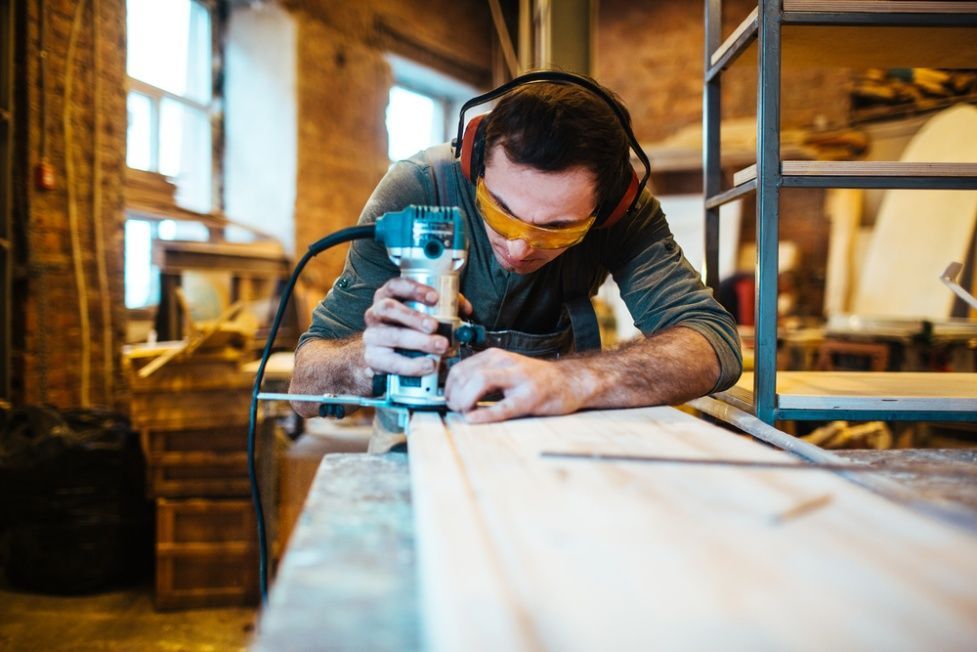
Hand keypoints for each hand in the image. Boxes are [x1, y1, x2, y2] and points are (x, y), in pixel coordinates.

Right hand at [362, 277, 472, 376]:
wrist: (385, 357)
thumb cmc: (408, 330)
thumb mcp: (422, 313)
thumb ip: (444, 306)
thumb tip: (464, 308)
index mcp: (387, 297)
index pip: (395, 286)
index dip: (414, 289)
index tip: (434, 298)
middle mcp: (375, 314)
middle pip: (389, 308)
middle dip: (414, 316)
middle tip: (435, 326)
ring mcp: (371, 336)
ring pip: (392, 335)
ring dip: (418, 341)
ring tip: (440, 346)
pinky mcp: (373, 358)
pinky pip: (391, 362)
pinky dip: (412, 365)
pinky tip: (428, 365)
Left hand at [444, 349, 586, 422]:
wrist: (570, 382)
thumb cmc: (535, 379)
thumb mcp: (505, 370)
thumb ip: (482, 376)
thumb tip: (454, 392)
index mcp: (496, 357)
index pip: (460, 368)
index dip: (448, 387)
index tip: (448, 400)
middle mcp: (505, 363)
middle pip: (466, 375)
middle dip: (454, 396)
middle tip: (456, 409)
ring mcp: (519, 380)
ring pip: (480, 383)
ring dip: (464, 402)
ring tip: (465, 413)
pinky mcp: (530, 398)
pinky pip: (503, 407)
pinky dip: (484, 414)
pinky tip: (474, 419)